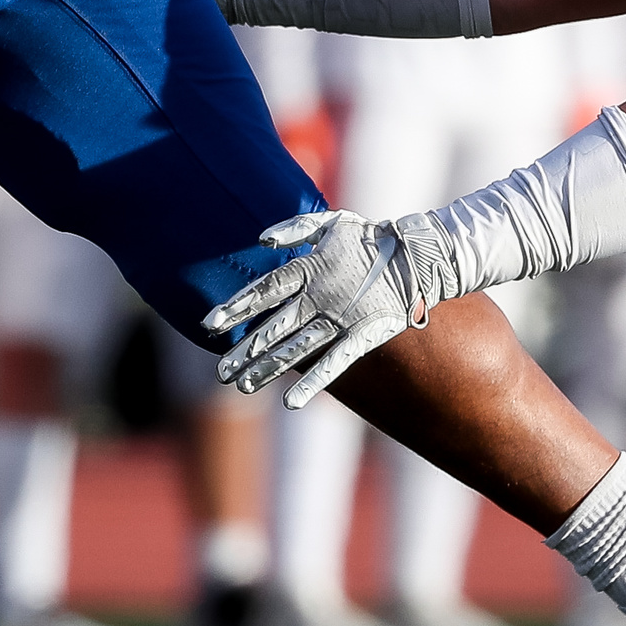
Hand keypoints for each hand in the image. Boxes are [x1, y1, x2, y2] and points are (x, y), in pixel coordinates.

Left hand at [205, 205, 458, 404]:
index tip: (209, 326)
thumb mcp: (333, 222)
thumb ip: (296, 229)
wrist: (416, 255)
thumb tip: (261, 240)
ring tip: (242, 387)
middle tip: (220, 372)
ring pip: (297, 348)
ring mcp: (341, 317)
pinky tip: (290, 403)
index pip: (265, 289)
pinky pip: (335, 362)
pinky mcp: (363, 334)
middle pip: (275, 326)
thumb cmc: (369, 238)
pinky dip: (313, 382)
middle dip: (246, 349)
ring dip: (269, 369)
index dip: (237, 307)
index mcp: (310, 268)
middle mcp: (320, 295)